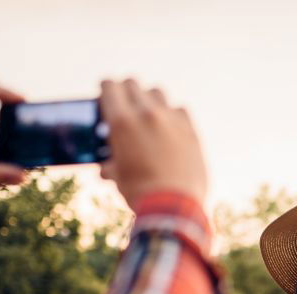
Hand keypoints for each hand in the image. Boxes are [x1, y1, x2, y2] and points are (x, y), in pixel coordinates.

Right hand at [98, 79, 207, 209]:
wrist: (174, 206)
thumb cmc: (140, 193)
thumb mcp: (118, 177)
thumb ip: (111, 164)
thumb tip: (106, 167)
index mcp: (121, 122)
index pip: (110, 86)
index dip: (106, 88)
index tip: (106, 92)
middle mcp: (146, 113)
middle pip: (132, 84)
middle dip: (125, 91)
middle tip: (124, 103)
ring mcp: (171, 119)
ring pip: (156, 92)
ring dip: (148, 99)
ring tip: (147, 115)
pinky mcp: (190, 129)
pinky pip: (179, 109)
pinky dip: (172, 114)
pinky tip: (169, 127)